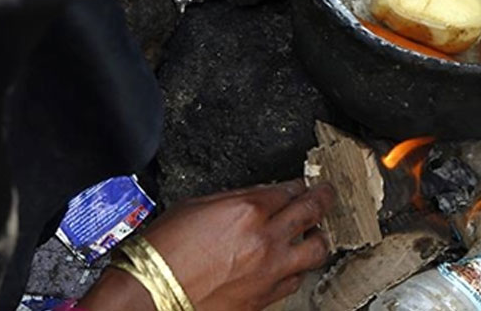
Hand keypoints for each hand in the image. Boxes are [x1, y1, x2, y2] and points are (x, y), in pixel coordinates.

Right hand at [81, 181, 334, 310]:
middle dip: (323, 198)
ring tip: (319, 231)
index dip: (298, 183)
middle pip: (312, 212)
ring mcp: (270, 271)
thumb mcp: (195, 206)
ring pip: (316, 250)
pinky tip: (294, 263)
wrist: (152, 296)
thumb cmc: (162, 252)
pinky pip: (296, 280)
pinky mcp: (266, 298)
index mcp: (248, 210)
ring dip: (319, 236)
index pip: (288, 189)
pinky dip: (298, 268)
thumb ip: (233, 199)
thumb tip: (255, 197)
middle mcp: (267, 239)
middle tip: (327, 193)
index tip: (302, 182)